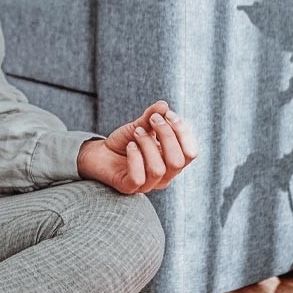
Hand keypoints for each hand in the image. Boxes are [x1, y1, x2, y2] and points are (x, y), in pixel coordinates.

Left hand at [79, 100, 197, 194]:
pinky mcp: (129, 188)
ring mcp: (148, 185)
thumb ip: (153, 116)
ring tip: (137, 132)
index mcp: (173, 161)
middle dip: (166, 135)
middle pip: (178, 161)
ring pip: (158, 169)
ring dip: (147, 144)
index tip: (167, 114)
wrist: (101, 153)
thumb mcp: (141, 125)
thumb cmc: (126, 141)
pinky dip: (134, 158)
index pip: (191, 153)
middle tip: (151, 120)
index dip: (183, 132)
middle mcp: (165, 176)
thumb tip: (164, 105)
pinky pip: (138, 178)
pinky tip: (129, 146)